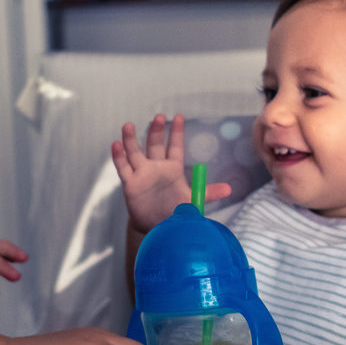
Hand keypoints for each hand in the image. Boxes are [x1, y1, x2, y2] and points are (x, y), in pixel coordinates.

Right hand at [111, 114, 230, 232]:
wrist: (157, 227)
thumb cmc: (175, 211)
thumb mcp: (194, 201)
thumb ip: (209, 193)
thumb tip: (229, 189)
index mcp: (173, 169)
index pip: (175, 147)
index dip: (177, 133)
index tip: (179, 117)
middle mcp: (156, 167)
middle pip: (154, 145)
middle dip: (156, 131)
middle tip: (159, 117)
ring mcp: (142, 174)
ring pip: (135, 152)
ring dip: (131, 139)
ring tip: (128, 125)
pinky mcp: (130, 183)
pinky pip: (123, 168)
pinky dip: (119, 156)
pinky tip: (116, 145)